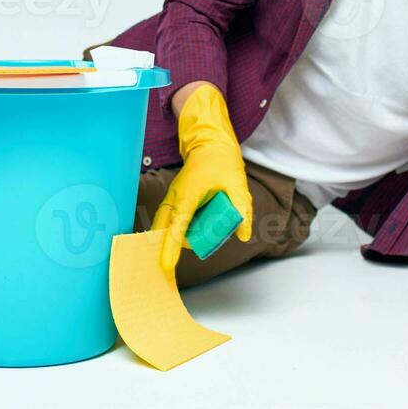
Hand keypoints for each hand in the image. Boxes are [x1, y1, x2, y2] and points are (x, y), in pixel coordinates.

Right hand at [150, 84, 253, 272]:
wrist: (209, 143)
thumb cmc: (222, 162)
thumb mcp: (238, 185)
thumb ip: (242, 210)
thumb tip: (243, 235)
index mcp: (187, 196)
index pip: (176, 226)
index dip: (170, 247)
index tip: (165, 265)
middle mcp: (174, 199)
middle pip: (164, 230)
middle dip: (171, 245)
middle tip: (188, 250)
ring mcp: (171, 199)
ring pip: (165, 226)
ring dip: (179, 236)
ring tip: (204, 232)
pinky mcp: (173, 201)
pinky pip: (170, 221)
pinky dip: (177, 230)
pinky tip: (194, 229)